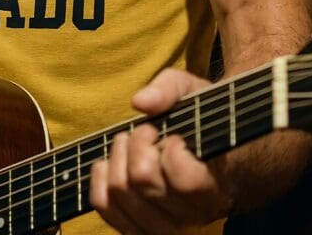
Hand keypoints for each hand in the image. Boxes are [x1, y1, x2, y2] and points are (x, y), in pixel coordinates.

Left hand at [89, 69, 233, 233]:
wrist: (208, 162)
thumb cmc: (200, 123)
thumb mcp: (193, 93)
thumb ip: (170, 90)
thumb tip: (141, 102)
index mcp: (212, 185)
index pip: (184, 179)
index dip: (171, 148)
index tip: (173, 134)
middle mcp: (190, 215)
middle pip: (142, 180)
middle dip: (137, 142)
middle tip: (146, 131)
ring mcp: (162, 226)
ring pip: (119, 193)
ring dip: (117, 156)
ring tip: (130, 143)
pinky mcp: (138, 227)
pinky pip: (104, 207)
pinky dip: (99, 178)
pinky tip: (112, 161)